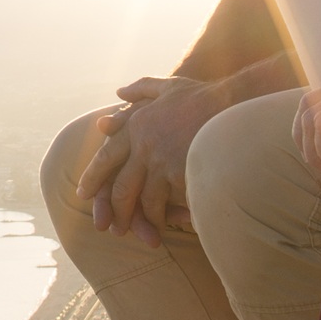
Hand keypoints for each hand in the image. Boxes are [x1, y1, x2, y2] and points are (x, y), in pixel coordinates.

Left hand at [74, 75, 227, 249]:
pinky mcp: (181, 174)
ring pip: (142, 200)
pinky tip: (167, 227)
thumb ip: (142, 89)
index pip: (107, 157)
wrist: (236, 102)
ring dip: (141, 220)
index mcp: (137, 125)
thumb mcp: (168, 86)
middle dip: (113, 210)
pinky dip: (166, 218)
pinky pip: (167, 205)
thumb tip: (119, 92)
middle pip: (120, 186)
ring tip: (143, 233)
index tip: (84, 194)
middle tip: (108, 226)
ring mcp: (162, 161)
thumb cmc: (204, 96)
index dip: (94, 178)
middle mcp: (143, 145)